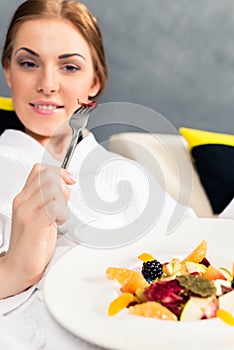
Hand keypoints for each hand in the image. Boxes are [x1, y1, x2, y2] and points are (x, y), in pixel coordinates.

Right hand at [0, 163, 75, 297]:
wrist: (18, 267)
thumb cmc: (32, 243)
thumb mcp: (41, 214)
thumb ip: (50, 198)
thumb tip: (65, 184)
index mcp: (24, 197)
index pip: (40, 170)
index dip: (59, 172)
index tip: (69, 181)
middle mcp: (23, 202)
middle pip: (48, 176)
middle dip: (63, 187)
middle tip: (64, 203)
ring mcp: (27, 212)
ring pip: (52, 189)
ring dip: (63, 201)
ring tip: (60, 216)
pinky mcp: (33, 225)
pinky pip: (53, 207)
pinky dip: (62, 213)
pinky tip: (59, 222)